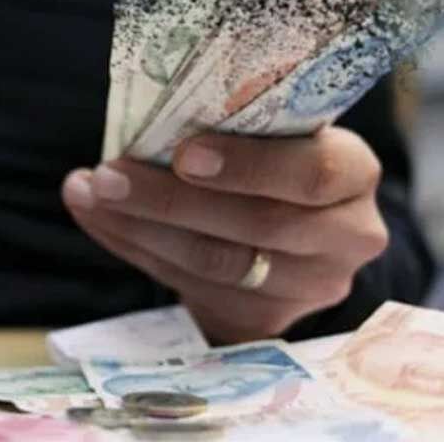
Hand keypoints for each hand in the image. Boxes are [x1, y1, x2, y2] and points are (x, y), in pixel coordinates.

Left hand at [61, 127, 387, 342]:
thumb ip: (229, 127)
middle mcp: (348, 236)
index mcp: (353, 172)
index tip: (184, 153)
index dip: (248, 166)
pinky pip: (194, 289)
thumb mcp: (270, 134)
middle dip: (170, 199)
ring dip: (140, 227)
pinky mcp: (269, 320)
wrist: (285, 234)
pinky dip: (137, 251)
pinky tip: (102, 222)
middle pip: (257, 225)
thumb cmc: (268, 160)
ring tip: (90, 194)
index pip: (312, 173)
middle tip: (108, 175)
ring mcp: (313, 287)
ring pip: (218, 263)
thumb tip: (139, 123)